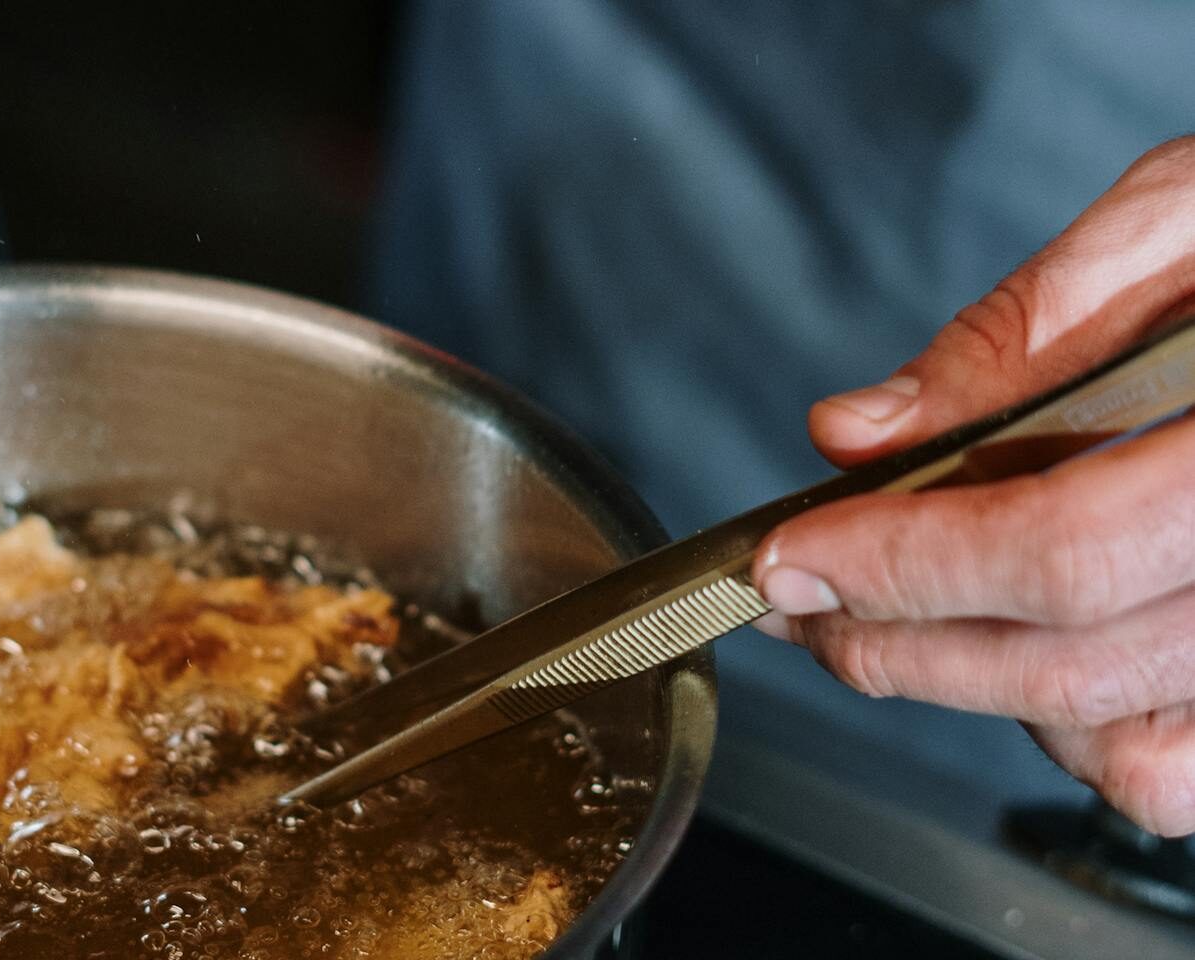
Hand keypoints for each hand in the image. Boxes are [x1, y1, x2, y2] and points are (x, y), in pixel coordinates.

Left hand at [753, 137, 1194, 835]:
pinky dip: (1089, 741)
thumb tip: (858, 432)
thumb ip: (1025, 330)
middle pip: (1070, 668)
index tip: (786, 558)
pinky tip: (1031, 659)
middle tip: (798, 601)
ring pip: (1124, 749)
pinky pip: (1187, 775)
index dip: (901, 568)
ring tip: (893, 623)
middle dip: (892, 645)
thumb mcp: (1185, 222)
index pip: (1060, 549)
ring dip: (977, 698)